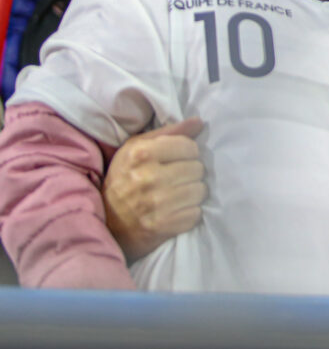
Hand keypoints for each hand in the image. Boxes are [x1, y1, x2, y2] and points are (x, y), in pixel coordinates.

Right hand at [103, 117, 205, 261]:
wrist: (107, 223)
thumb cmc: (125, 179)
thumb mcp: (137, 148)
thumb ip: (169, 132)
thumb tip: (199, 122)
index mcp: (141, 153)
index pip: (190, 147)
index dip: (188, 153)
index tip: (177, 160)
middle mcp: (148, 177)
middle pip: (197, 168)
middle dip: (190, 173)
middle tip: (176, 179)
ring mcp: (156, 203)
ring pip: (200, 191)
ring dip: (192, 193)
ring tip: (177, 194)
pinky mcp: (162, 225)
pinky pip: (195, 214)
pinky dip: (189, 213)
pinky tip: (176, 210)